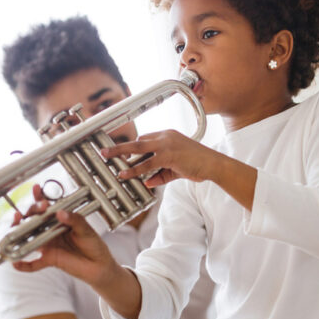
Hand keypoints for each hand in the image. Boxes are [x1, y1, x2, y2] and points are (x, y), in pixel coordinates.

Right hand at [11, 185, 118, 287]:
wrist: (99, 265)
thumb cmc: (94, 244)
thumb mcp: (87, 230)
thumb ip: (75, 220)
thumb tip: (61, 213)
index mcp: (59, 221)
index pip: (46, 208)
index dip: (39, 199)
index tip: (36, 190)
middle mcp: (50, 232)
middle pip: (33, 220)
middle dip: (31, 213)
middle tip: (38, 209)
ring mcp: (49, 245)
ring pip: (28, 239)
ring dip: (18, 234)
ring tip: (14, 229)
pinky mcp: (49, 259)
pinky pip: (33, 264)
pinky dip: (24, 265)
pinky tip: (16, 263)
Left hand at [101, 130, 220, 186]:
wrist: (213, 164)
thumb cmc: (198, 165)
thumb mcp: (176, 170)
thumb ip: (161, 175)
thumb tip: (147, 181)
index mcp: (168, 136)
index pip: (145, 139)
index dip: (132, 146)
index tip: (121, 152)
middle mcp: (166, 137)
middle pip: (137, 140)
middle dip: (120, 147)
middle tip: (105, 151)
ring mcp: (166, 145)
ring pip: (138, 149)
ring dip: (121, 154)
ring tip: (109, 159)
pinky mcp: (168, 155)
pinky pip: (147, 163)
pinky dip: (136, 169)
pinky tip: (127, 174)